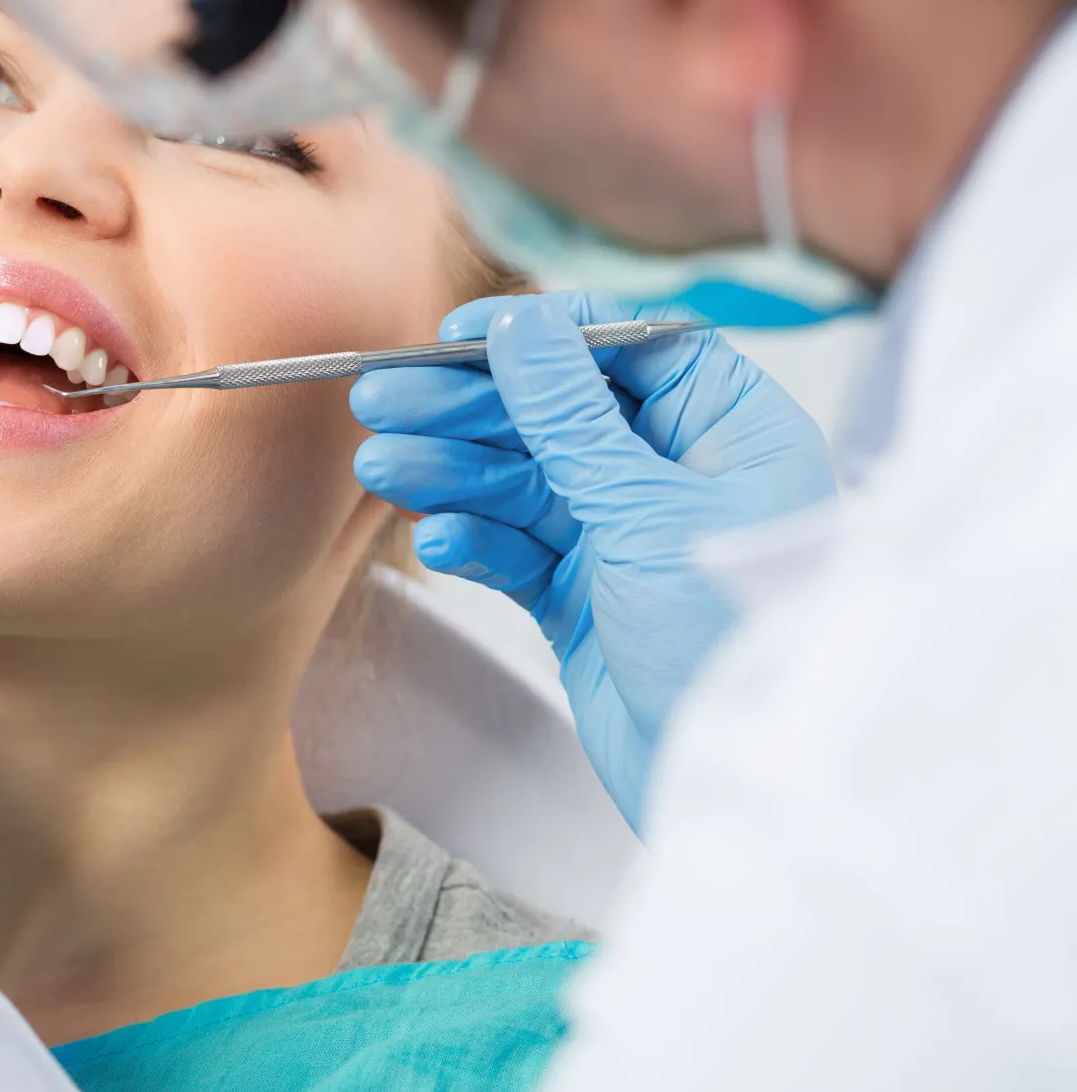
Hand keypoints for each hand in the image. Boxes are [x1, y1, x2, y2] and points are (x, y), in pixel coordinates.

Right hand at [350, 292, 835, 828]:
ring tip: (383, 467)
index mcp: (730, 432)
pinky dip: (476, 541)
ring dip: (451, 473)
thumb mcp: (644, 509)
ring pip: (522, 483)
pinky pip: (515, 549)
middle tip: (381, 400)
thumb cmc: (729, 643)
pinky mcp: (583, 598)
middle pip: (556, 414)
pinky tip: (439, 537)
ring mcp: (625, 538)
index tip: (460, 333)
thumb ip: (571, 416)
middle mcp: (677, 476)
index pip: (628, 348)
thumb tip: (523, 327)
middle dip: (467, 409)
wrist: (726, 783)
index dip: (542, 335)